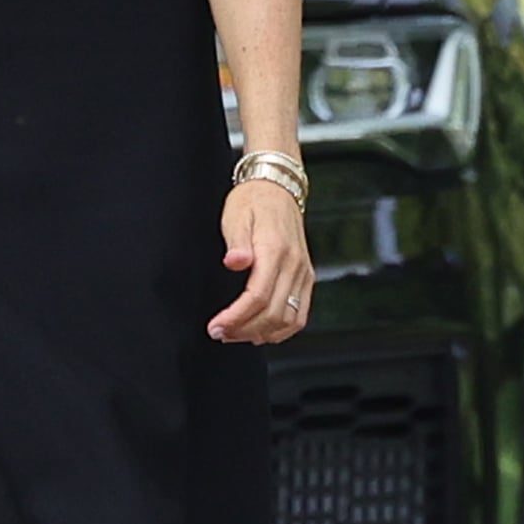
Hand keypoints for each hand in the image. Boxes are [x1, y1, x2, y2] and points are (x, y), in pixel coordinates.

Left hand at [210, 178, 312, 344]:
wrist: (277, 188)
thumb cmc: (253, 202)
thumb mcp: (236, 216)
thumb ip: (236, 242)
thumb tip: (234, 262)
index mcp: (275, 250)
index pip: (258, 296)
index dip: (236, 317)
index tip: (216, 327)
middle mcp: (294, 264)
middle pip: (273, 313)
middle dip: (244, 329)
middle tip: (220, 333)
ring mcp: (303, 272)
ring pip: (289, 319)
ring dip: (262, 333)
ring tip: (236, 335)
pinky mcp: (306, 277)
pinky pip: (300, 313)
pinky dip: (282, 329)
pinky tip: (261, 332)